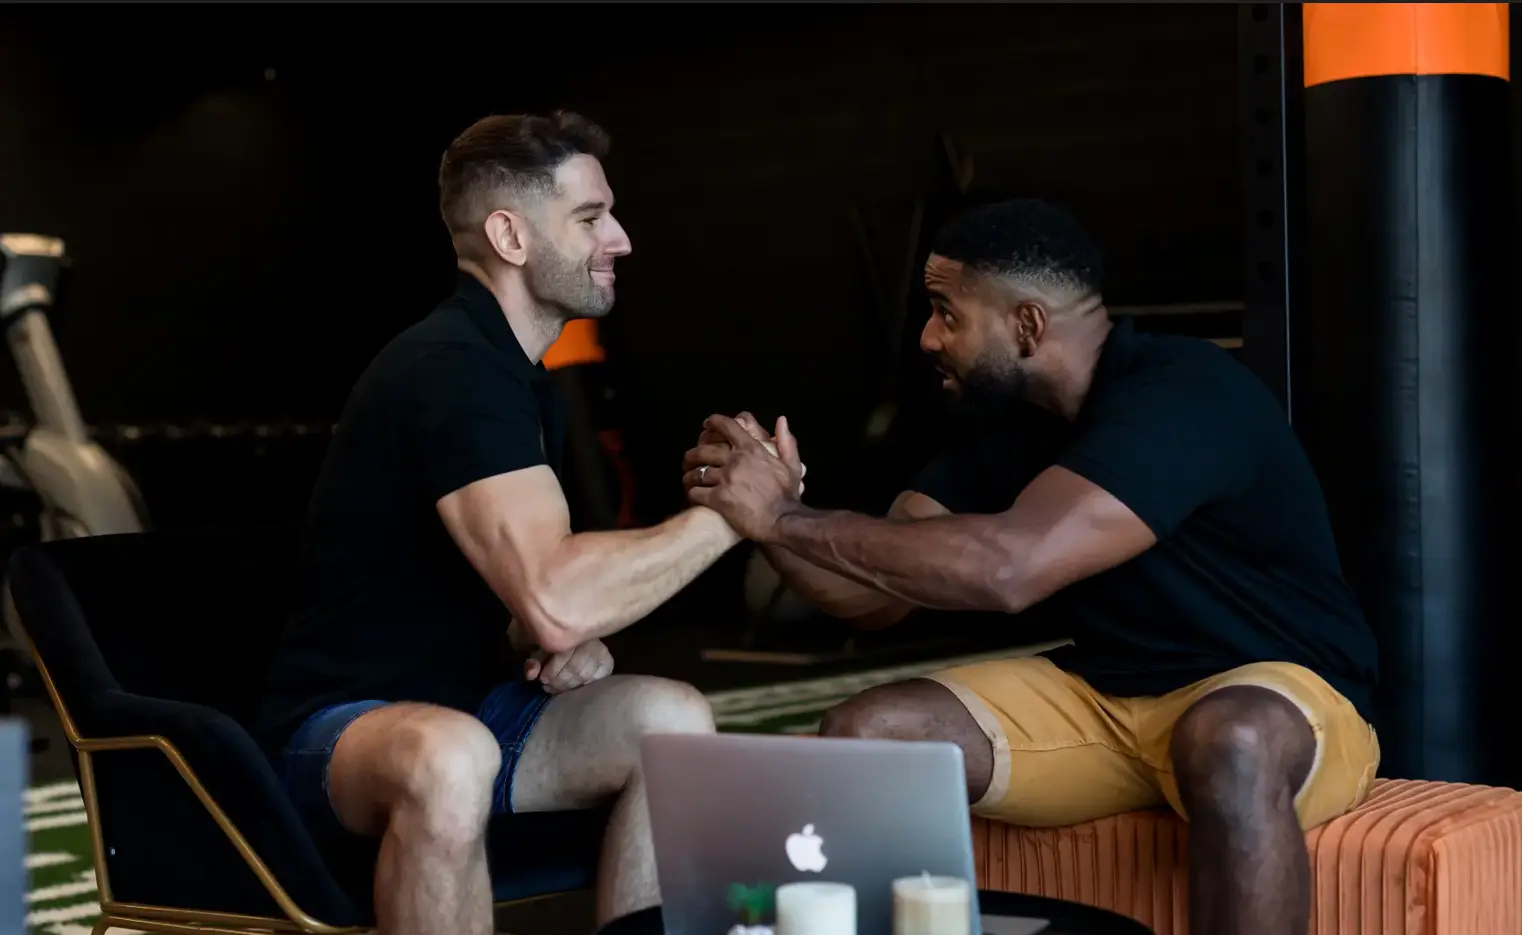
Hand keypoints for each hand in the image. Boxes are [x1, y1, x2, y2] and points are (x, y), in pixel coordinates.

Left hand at [523, 638, 614, 694]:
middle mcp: (588, 638)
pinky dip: (586, 684)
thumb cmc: (550, 644)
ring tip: (558, 689)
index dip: (553, 669)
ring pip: (585, 674)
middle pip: (575, 666)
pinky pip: (599, 677)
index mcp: (570, 631)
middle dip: (559, 681)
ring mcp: (601, 650)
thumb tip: (531, 675)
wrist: (569, 637)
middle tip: (548, 687)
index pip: (564, 653)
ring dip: (570, 686)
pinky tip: (577, 687)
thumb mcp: (537, 650)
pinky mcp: (607, 662)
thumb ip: (533, 661)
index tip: (543, 679)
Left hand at [684, 411, 804, 495]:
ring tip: (689, 480)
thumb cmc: (788, 495)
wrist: (783, 521)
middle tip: (689, 460)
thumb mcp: (791, 465)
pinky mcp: (718, 499)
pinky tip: (693, 496)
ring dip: (690, 476)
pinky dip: (692, 493)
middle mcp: (735, 461)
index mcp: (751, 449)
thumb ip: (785, 441)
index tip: (707, 425)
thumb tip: (781, 420)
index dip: (713, 422)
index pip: (727, 426)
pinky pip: (696, 492)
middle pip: (703, 451)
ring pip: (697, 472)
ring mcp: (725, 479)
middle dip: (692, 455)